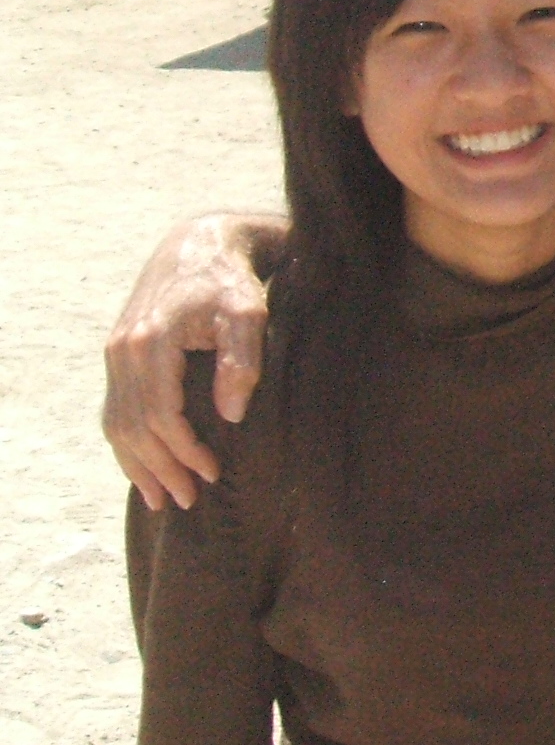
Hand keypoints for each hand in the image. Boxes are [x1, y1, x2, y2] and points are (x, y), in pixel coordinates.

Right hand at [103, 215, 279, 510]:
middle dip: (161, 468)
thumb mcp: (249, 313)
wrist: (201, 244)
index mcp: (153, 342)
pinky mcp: (120, 354)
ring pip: (117, 422)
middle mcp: (124, 350)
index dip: (186, 450)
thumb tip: (231, 415)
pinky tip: (141, 466)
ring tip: (163, 498)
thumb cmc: (232, 280)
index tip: (214, 473)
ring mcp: (117, 353)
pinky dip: (125, 442)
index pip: (161, 415)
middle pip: (134, 426)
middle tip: (189, 501)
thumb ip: (242, 361)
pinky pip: (115, 408)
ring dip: (137, 464)